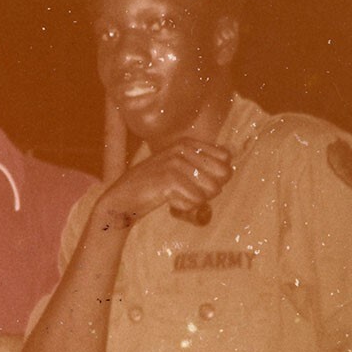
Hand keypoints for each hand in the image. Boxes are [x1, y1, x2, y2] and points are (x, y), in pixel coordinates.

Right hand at [96, 140, 231, 228]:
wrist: (121, 201)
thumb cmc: (151, 188)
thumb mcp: (176, 167)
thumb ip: (201, 160)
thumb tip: (230, 152)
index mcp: (186, 143)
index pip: (225, 159)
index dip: (216, 177)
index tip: (195, 184)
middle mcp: (183, 149)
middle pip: (224, 175)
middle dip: (209, 190)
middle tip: (187, 193)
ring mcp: (176, 162)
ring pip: (212, 189)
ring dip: (196, 201)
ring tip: (176, 198)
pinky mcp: (170, 179)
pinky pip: (197, 200)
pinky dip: (185, 208)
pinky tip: (169, 203)